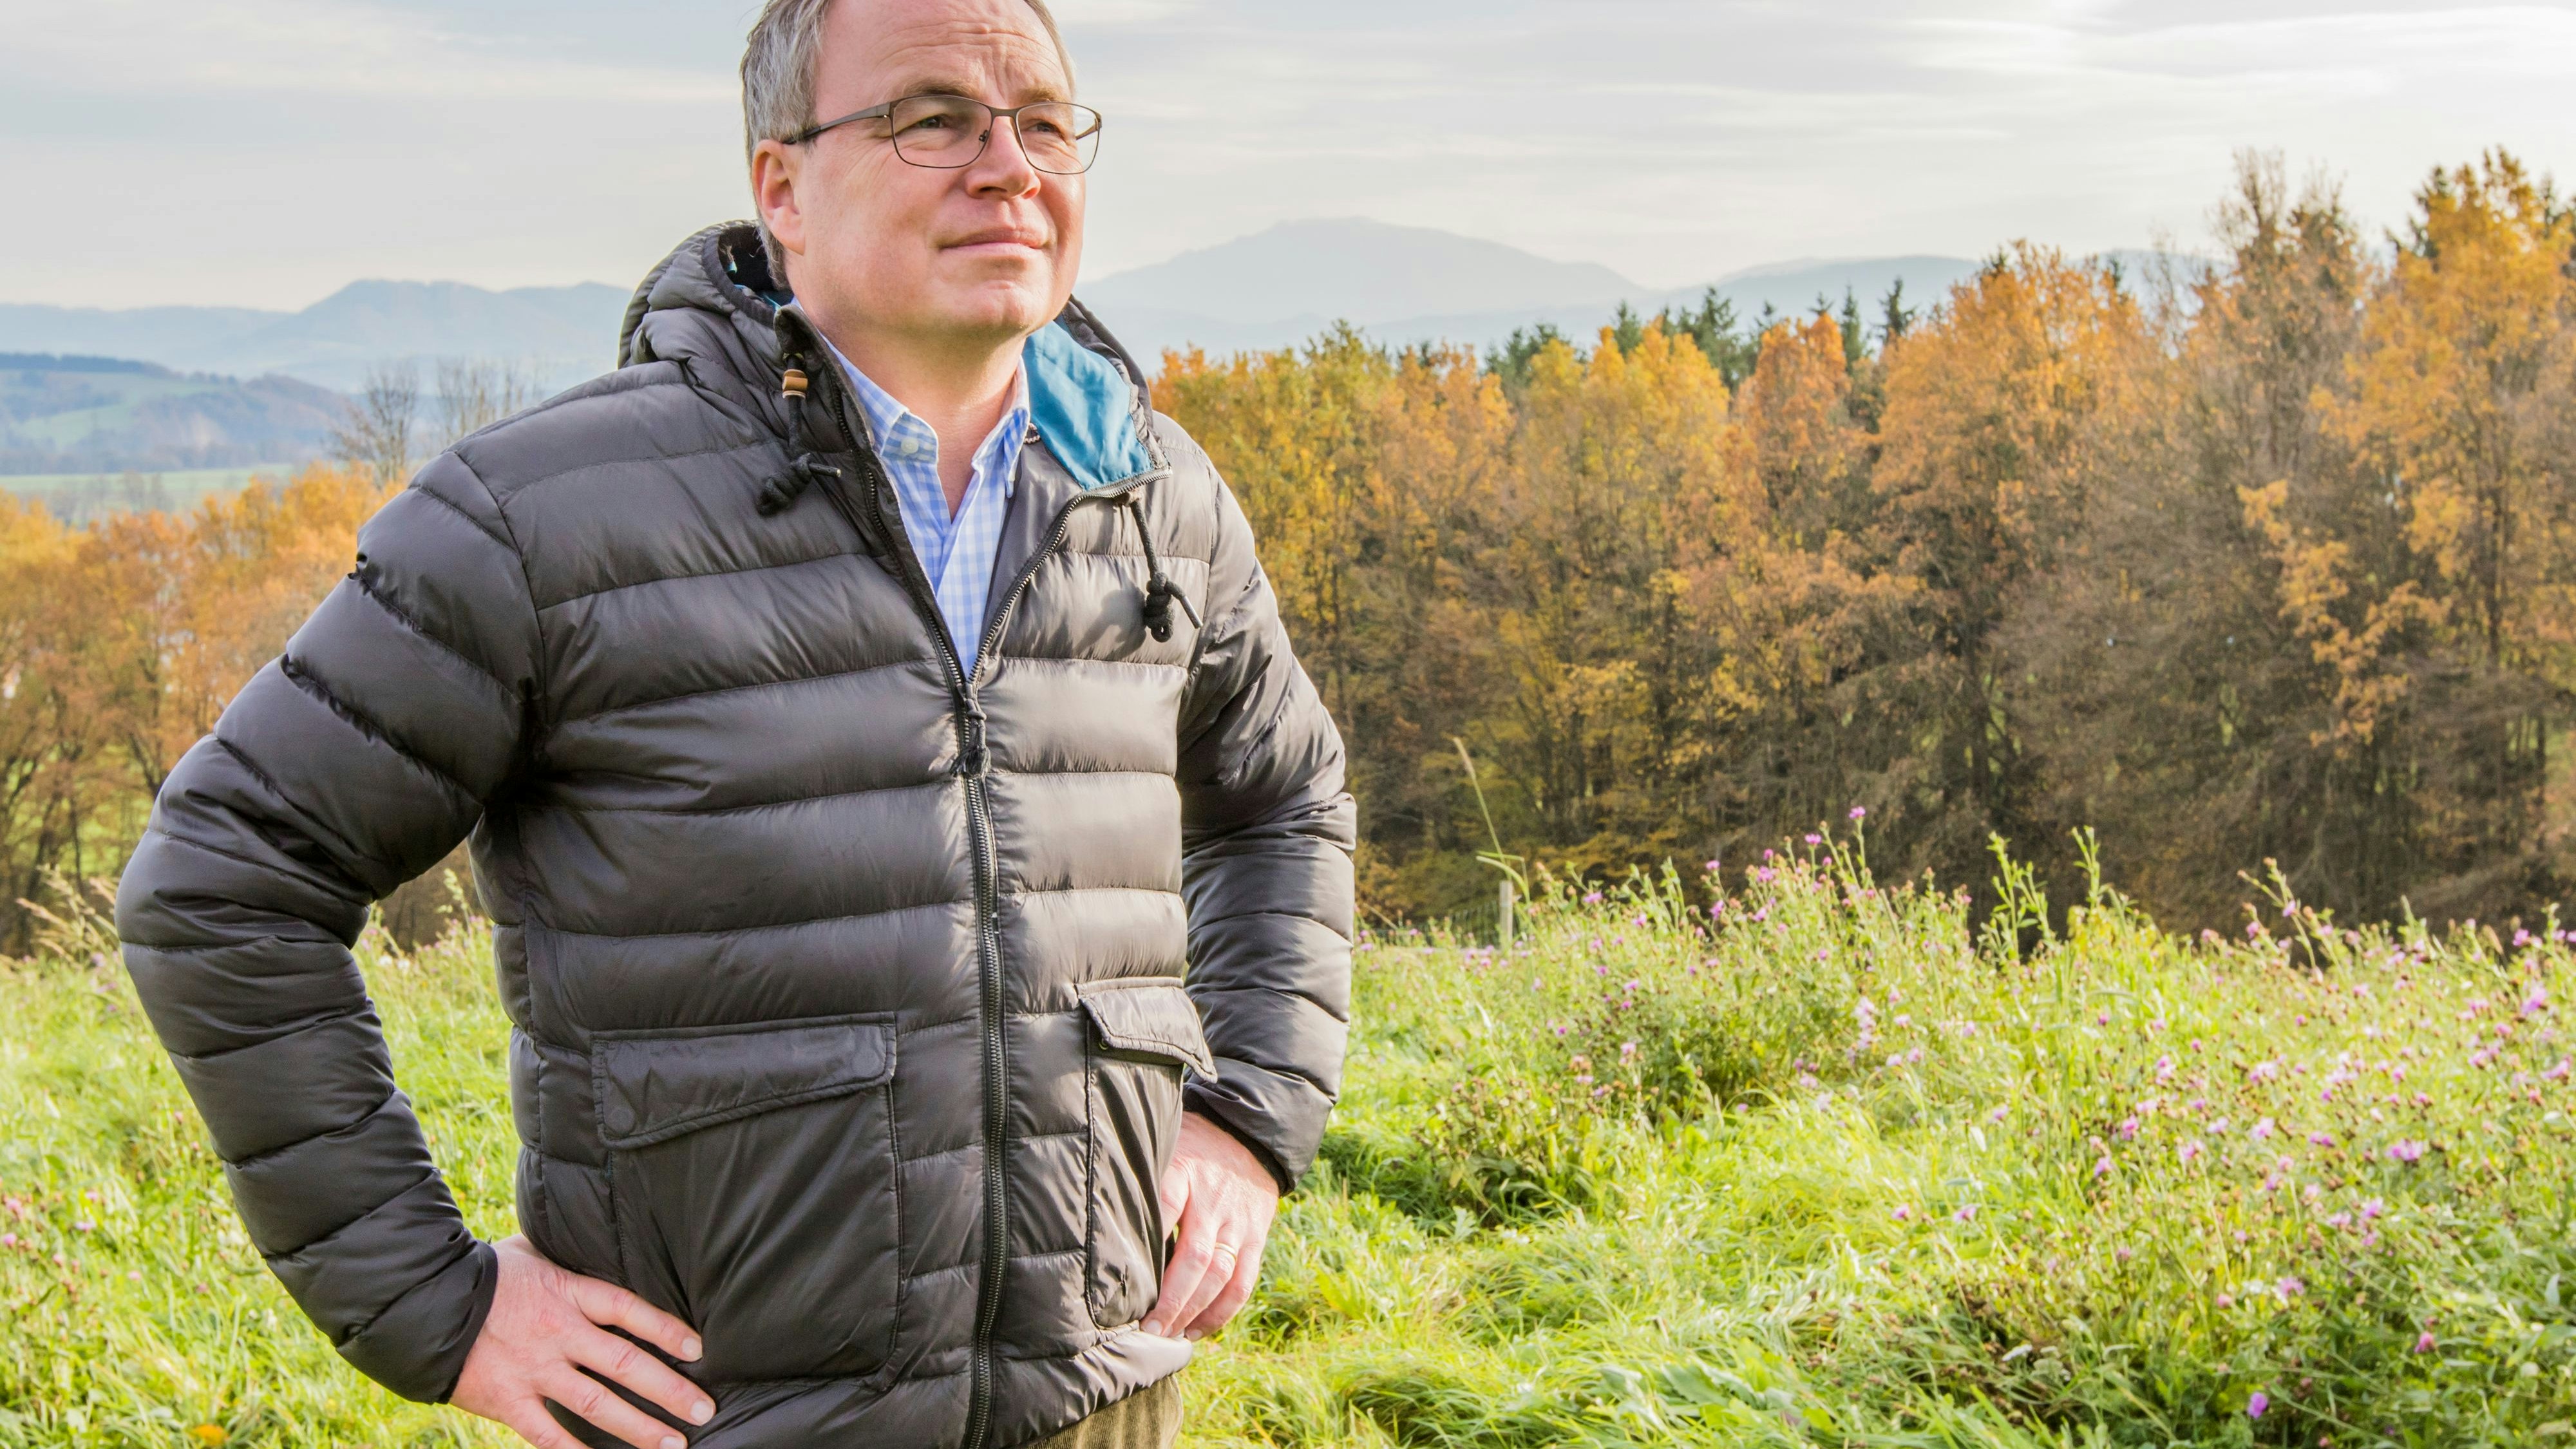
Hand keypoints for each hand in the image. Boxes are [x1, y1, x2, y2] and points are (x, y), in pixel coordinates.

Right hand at [452, 1236, 713, 1448]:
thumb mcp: (532, 1252)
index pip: (630, 1310)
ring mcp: (534, 1369)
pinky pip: (548, 1434)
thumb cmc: (484, 1273)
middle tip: (703, 1410)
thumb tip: (599, 1237)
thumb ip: (569, 1255)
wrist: (421, 1303)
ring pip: (597, 1404)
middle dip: (669, 1390)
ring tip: (672, 1444)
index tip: (698, 1349)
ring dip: (639, 1427)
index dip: (667, 1330)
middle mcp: (558, 1332)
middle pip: (626, 1363)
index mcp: (568, 1292)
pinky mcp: (507, 1400)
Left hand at [1142, 1112, 1279, 1339]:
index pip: (1161, 1210)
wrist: (1248, 1135)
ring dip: (1193, 1311)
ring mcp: (1237, 1222)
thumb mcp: (1161, 1147)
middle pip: (1194, 1257)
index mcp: (1183, 1172)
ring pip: (1220, 1275)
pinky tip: (1196, 1331)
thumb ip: (1136, 1177)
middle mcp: (1212, 1200)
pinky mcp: (1256, 1238)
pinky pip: (1242, 1282)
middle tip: (1146, 1328)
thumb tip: (1090, 1210)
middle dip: (1170, 1298)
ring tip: (1166, 1335)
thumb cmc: (1189, 1146)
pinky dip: (1221, 1312)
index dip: (1143, 1248)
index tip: (1120, 1283)